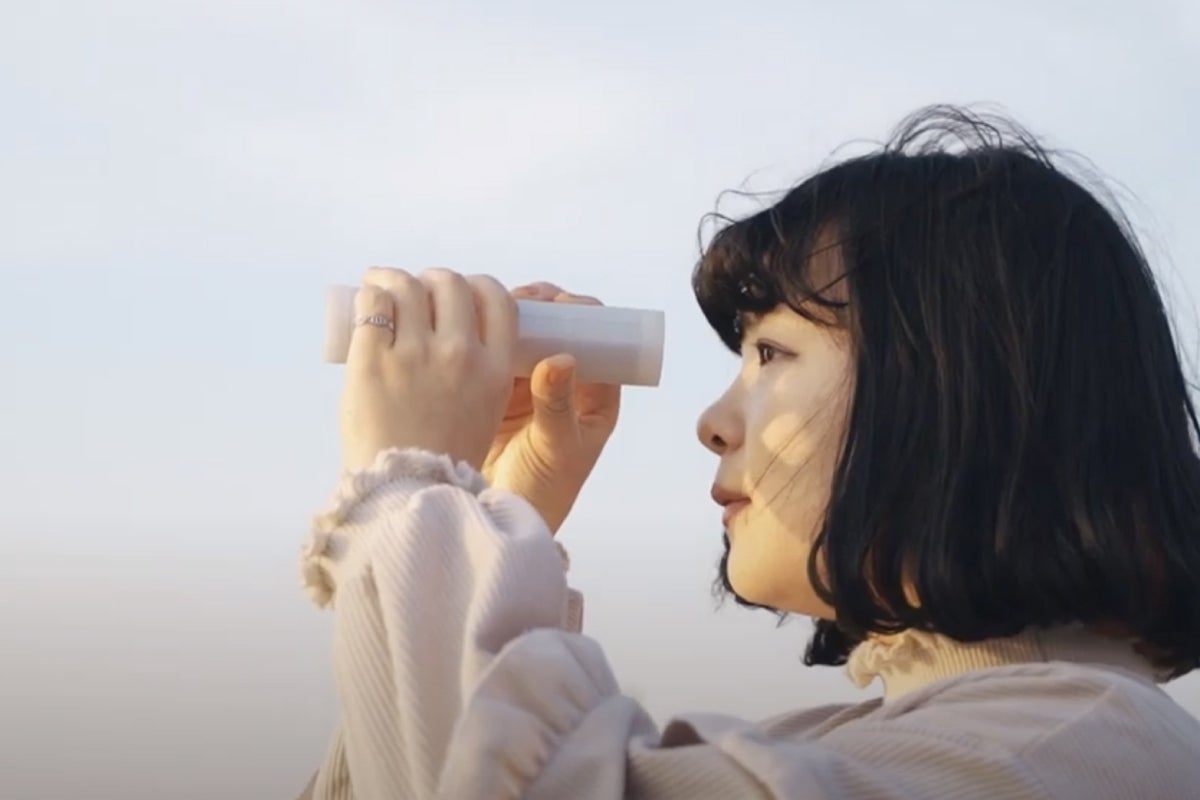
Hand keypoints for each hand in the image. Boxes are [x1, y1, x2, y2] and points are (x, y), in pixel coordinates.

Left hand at [340, 267, 516, 472]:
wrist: (405, 494)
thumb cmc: (442, 459)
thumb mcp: (484, 411)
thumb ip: (476, 371)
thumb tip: (447, 330)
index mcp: (494, 369)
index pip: (498, 299)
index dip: (477, 286)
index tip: (460, 292)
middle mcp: (460, 355)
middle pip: (451, 284)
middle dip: (432, 280)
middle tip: (415, 290)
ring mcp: (415, 356)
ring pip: (408, 286)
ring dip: (393, 279)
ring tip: (380, 285)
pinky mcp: (372, 361)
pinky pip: (372, 305)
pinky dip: (368, 294)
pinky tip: (364, 300)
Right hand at [481, 282, 620, 533]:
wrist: (496, 515)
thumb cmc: (542, 491)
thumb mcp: (556, 448)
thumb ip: (557, 406)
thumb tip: (560, 359)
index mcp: (594, 395)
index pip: (600, 340)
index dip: (584, 314)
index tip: (562, 302)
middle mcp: (564, 383)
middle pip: (561, 329)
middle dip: (544, 306)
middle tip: (523, 297)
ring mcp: (529, 383)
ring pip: (526, 335)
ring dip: (512, 316)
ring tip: (493, 304)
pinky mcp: (495, 387)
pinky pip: (494, 350)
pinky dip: (486, 333)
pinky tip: (471, 322)